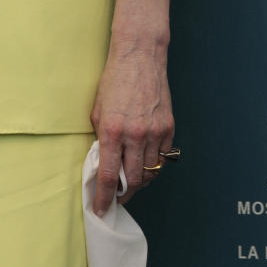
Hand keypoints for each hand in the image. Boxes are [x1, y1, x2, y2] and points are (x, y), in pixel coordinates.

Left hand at [90, 43, 173, 212]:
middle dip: (124, 193)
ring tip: (130, 179)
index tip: (100, 209)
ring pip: (150, 172)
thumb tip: (103, 163)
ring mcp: (155, 132)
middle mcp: (135, 135)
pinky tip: (145, 161)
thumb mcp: (97, 111)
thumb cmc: (114, 81)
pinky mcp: (168, 128)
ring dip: (139, 181)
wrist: (139, 57)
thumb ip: (101, 139)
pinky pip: (163, 158)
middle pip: (133, 180)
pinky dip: (154, 165)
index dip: (104, 198)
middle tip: (116, 197)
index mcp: (112, 130)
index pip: (109, 177)